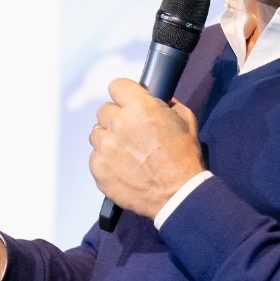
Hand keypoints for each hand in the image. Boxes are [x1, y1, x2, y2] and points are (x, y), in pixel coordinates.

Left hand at [88, 78, 204, 218]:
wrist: (178, 194)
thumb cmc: (183, 158)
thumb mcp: (184, 121)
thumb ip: (167, 104)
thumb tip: (157, 99)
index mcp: (140, 107)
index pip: (116, 86)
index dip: (124, 95)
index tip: (127, 102)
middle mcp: (118, 124)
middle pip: (104, 111)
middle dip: (116, 119)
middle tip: (131, 132)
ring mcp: (105, 148)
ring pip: (97, 134)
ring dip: (108, 139)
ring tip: (126, 152)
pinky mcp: (99, 168)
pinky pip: (95, 157)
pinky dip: (106, 161)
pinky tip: (123, 168)